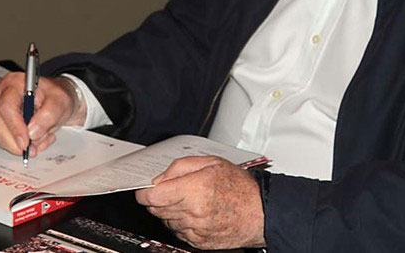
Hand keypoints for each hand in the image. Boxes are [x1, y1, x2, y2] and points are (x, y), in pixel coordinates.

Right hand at [0, 73, 85, 156]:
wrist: (59, 103)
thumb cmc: (58, 96)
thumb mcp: (61, 101)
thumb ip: (49, 114)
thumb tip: (32, 132)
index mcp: (14, 83)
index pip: (7, 106)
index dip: (15, 126)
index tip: (26, 141)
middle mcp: (2, 96)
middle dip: (15, 141)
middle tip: (32, 150)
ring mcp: (1, 111)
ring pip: (1, 135)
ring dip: (22, 145)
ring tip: (44, 137)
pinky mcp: (3, 124)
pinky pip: (7, 141)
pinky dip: (24, 146)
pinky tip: (40, 139)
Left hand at [135, 156, 265, 249]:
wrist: (260, 212)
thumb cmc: (240, 186)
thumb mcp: (211, 162)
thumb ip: (180, 167)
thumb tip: (159, 178)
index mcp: (195, 189)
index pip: (153, 196)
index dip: (144, 191)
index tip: (144, 189)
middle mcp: (193, 212)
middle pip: (156, 209)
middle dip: (158, 199)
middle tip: (170, 190)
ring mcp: (195, 229)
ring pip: (166, 220)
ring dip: (170, 211)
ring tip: (188, 199)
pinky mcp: (198, 242)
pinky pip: (178, 232)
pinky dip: (181, 222)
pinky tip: (194, 212)